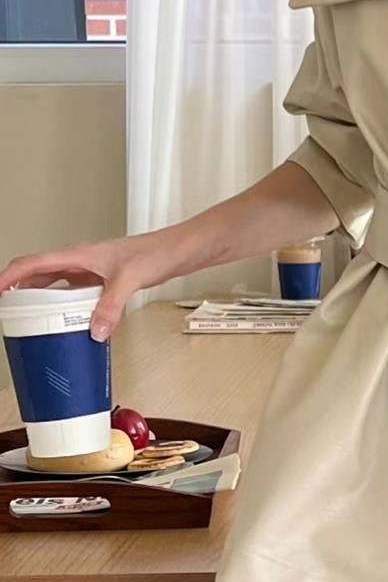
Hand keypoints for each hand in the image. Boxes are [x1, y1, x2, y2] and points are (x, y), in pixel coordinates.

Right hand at [0, 233, 173, 340]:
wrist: (177, 251)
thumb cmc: (155, 252)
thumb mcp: (129, 280)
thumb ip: (110, 306)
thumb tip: (95, 330)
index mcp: (77, 255)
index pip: (31, 263)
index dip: (8, 276)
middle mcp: (79, 261)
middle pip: (38, 275)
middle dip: (19, 291)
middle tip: (9, 312)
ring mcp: (90, 271)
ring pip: (56, 285)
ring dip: (42, 300)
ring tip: (31, 320)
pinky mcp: (102, 281)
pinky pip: (75, 294)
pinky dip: (67, 307)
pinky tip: (70, 322)